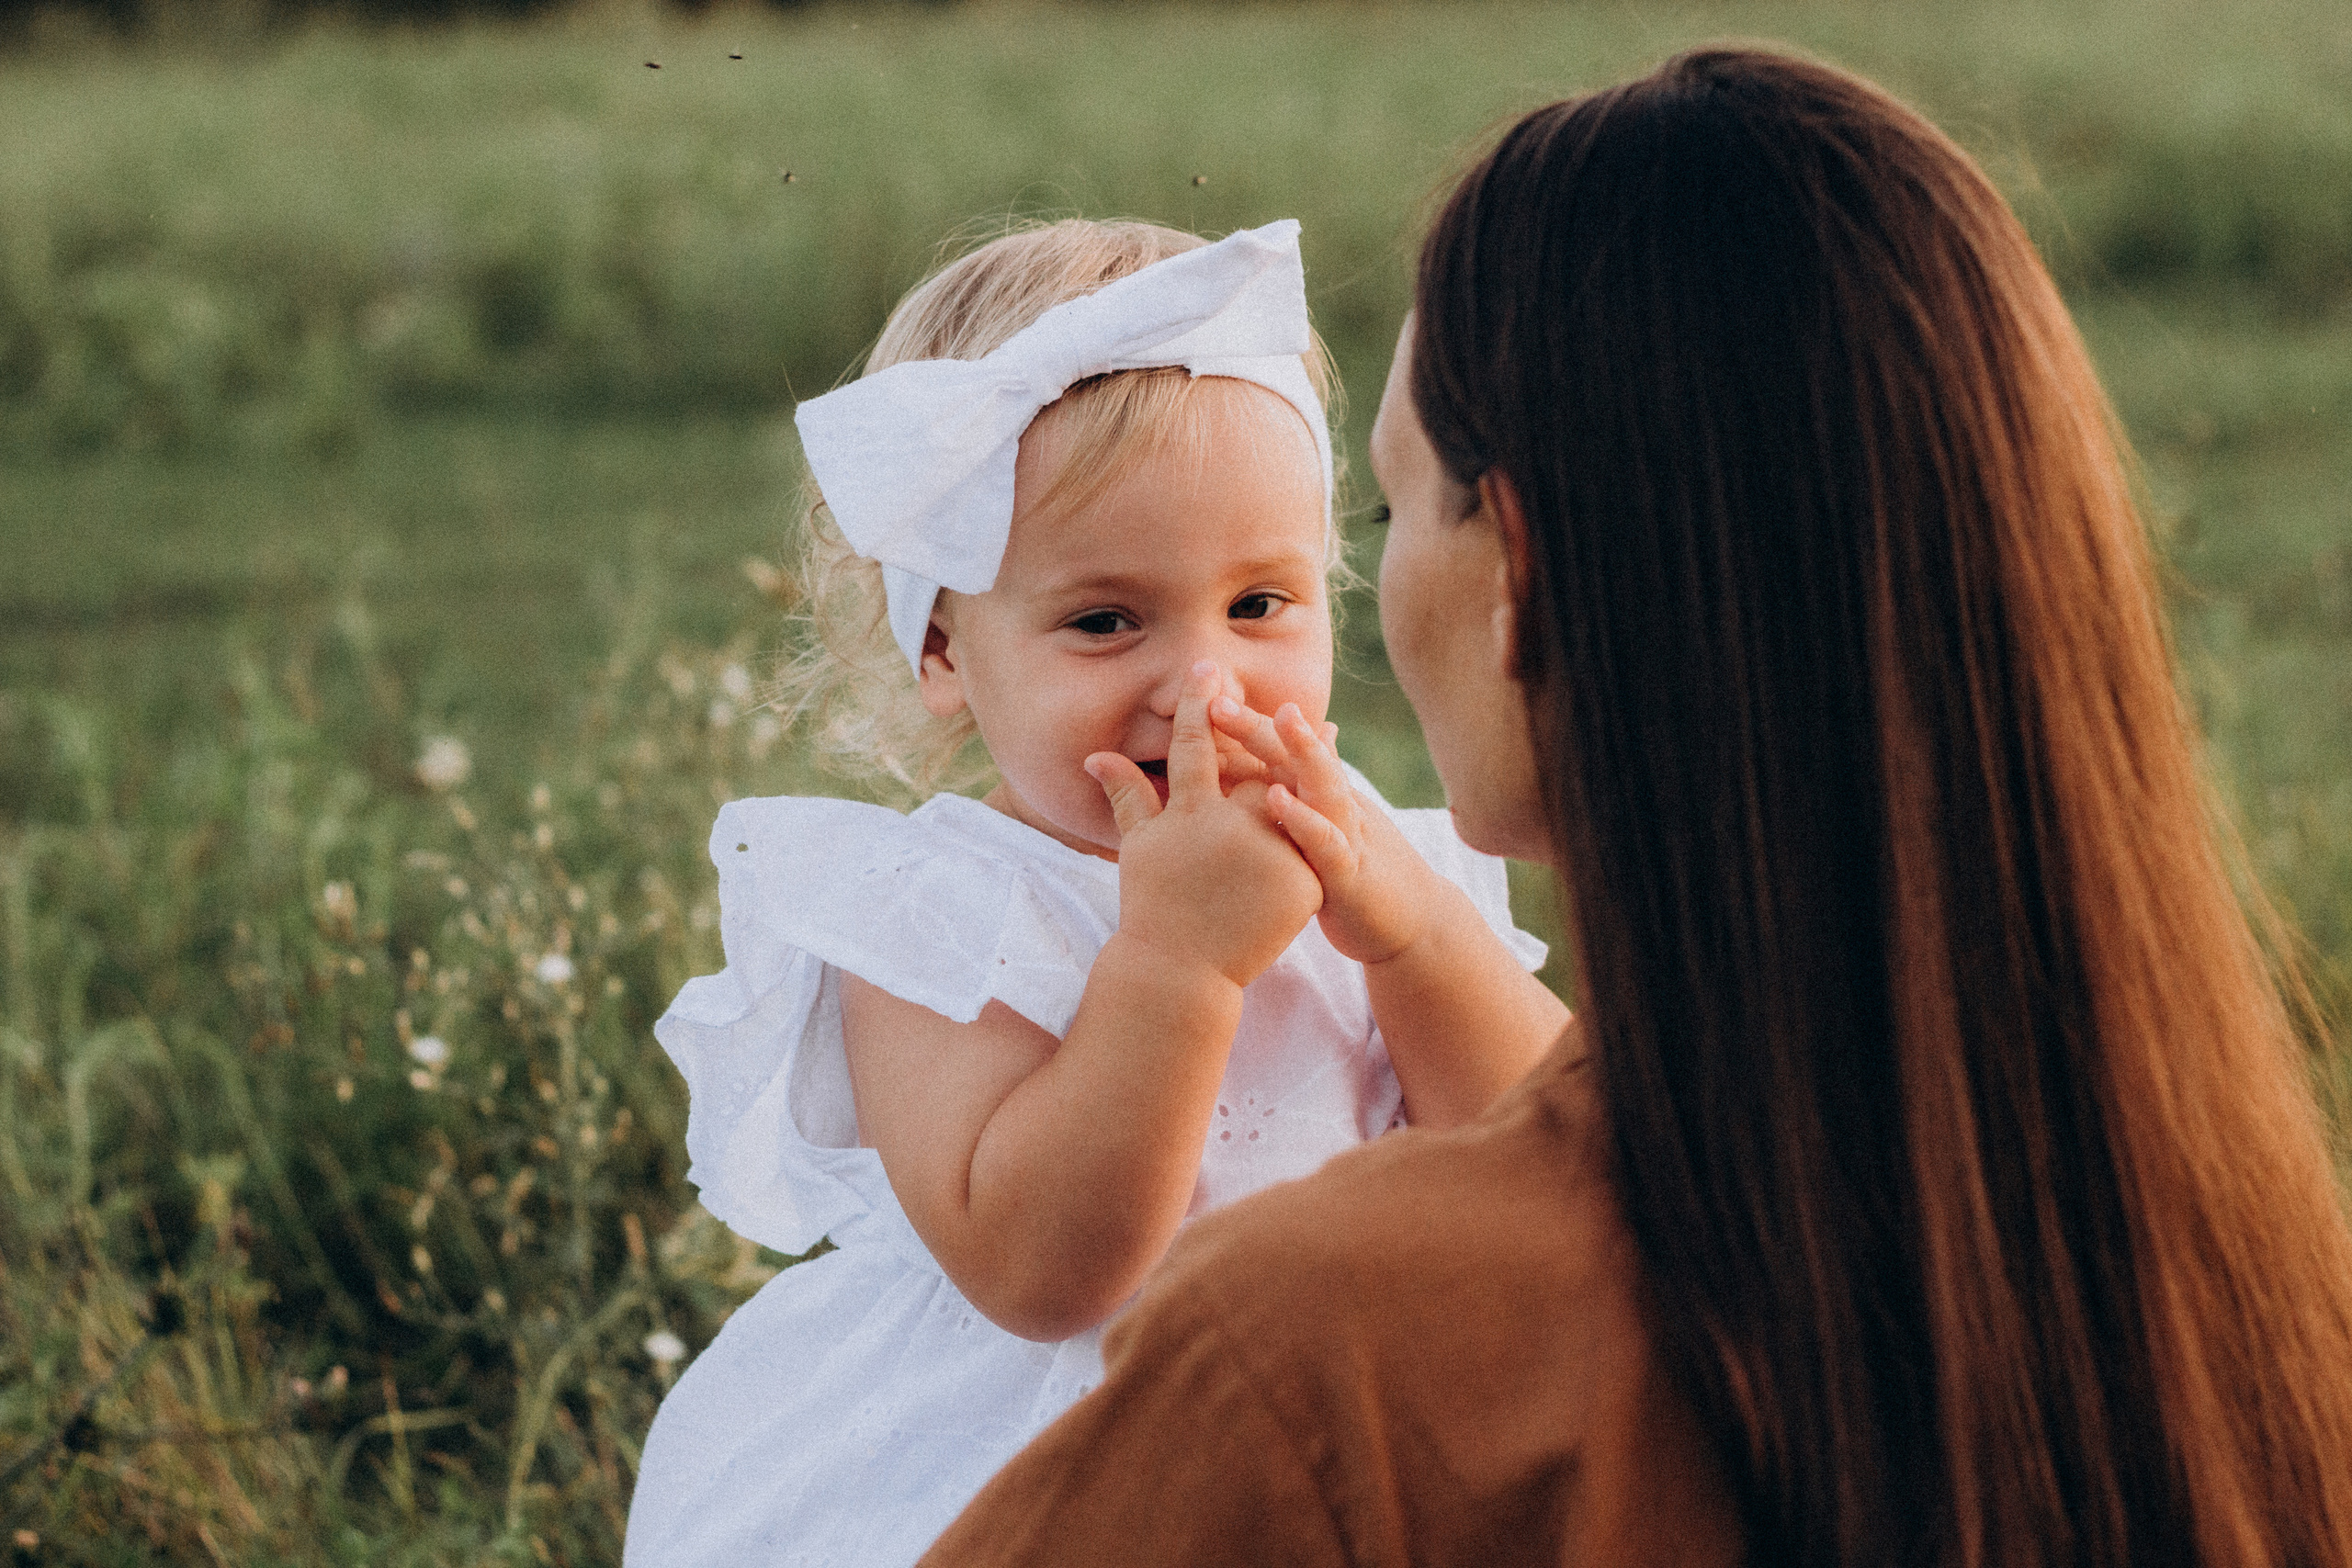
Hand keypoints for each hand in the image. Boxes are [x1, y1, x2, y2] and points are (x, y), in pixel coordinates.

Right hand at [1086, 662, 1322, 989]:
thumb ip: (1129, 795)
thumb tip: (1096, 756)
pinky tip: (1340, 797)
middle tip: (1287, 701)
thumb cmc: (1154, 905)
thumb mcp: (1141, 847)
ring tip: (1327, 730)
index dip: (1198, 705)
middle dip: (1269, 734)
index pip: (1194, 745)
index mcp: (1188, 811)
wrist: (1181, 970)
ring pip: (1295, 798)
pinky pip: (1316, 844)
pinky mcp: (1300, 882)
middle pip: (1258, 767)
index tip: (1207, 669)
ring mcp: (1269, 853)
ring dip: (1310, 766)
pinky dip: (1324, 821)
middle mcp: (1229, 826)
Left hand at [1207, 697, 1437, 965]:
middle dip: (1260, 728)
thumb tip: (1310, 739)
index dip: (1250, 726)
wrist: (1416, 927)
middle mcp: (1336, 807)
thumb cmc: (1362, 874)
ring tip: (1276, 719)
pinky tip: (1278, 800)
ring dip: (1301, 751)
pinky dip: (1304, 818)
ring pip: (1324, 785)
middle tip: (1218, 700)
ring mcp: (1348, 836)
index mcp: (1322, 798)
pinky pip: (1327, 842)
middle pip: (1297, 758)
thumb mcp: (1333, 828)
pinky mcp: (1351, 875)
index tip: (1207, 698)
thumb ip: (1313, 788)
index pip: (1283, 753)